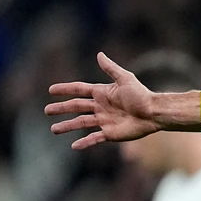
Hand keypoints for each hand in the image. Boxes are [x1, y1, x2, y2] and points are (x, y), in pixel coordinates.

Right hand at [45, 52, 167, 148]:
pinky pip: (94, 138)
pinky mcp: (111, 133)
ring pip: (81, 123)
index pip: (79, 90)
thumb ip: (111, 68)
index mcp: (102, 93)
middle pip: (76, 107)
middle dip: (61, 109)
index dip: (65, 90)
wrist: (154, 113)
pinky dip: (84, 142)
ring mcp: (105, 121)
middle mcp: (101, 107)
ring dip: (67, 126)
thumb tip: (99, 54)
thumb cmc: (141, 95)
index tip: (51, 90)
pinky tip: (74, 146)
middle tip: (47, 111)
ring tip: (54, 129)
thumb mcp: (125, 79)